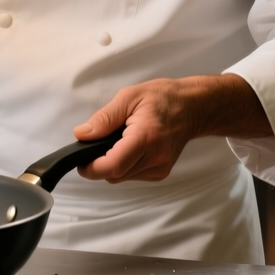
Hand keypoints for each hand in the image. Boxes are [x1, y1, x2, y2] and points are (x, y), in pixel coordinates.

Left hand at [74, 74, 270, 182]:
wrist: (193, 108)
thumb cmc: (163, 98)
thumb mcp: (129, 97)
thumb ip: (104, 118)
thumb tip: (81, 134)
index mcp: (146, 137)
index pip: (113, 166)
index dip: (92, 168)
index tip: (81, 161)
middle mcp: (155, 157)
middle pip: (115, 175)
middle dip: (100, 163)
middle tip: (99, 143)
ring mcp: (160, 167)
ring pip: (122, 177)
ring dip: (113, 163)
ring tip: (120, 140)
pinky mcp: (161, 173)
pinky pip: (132, 175)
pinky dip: (125, 165)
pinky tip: (131, 147)